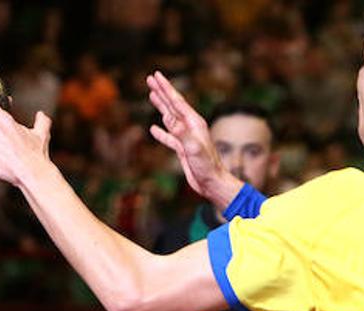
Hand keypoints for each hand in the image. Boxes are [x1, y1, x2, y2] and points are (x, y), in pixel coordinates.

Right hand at [145, 71, 241, 208]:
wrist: (212, 182)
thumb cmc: (207, 166)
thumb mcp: (193, 148)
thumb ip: (181, 132)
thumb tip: (167, 117)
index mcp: (193, 123)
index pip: (176, 101)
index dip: (165, 88)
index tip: (155, 75)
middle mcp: (190, 127)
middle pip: (172, 104)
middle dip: (161, 91)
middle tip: (150, 78)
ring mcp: (185, 137)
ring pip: (169, 117)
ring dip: (160, 106)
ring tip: (151, 95)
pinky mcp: (182, 148)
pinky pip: (168, 137)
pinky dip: (160, 132)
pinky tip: (153, 128)